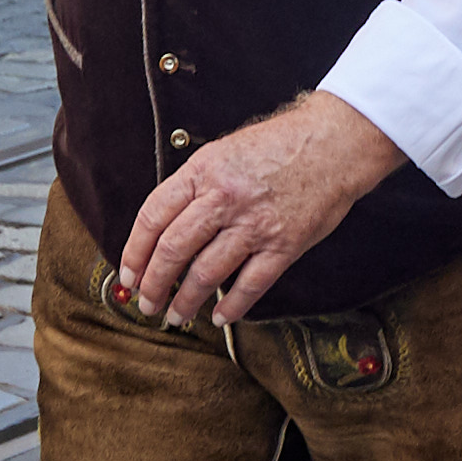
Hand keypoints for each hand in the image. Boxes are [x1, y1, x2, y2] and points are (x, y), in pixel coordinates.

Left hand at [116, 93, 402, 325]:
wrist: (333, 144)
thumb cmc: (279, 145)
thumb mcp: (224, 152)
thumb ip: (195, 186)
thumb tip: (163, 228)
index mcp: (203, 172)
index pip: (153, 216)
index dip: (134, 251)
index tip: (128, 274)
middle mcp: (224, 199)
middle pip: (173, 250)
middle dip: (154, 284)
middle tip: (146, 303)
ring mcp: (255, 224)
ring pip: (207, 273)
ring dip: (185, 301)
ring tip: (175, 316)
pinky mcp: (285, 245)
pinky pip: (251, 285)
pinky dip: (232, 306)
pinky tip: (220, 316)